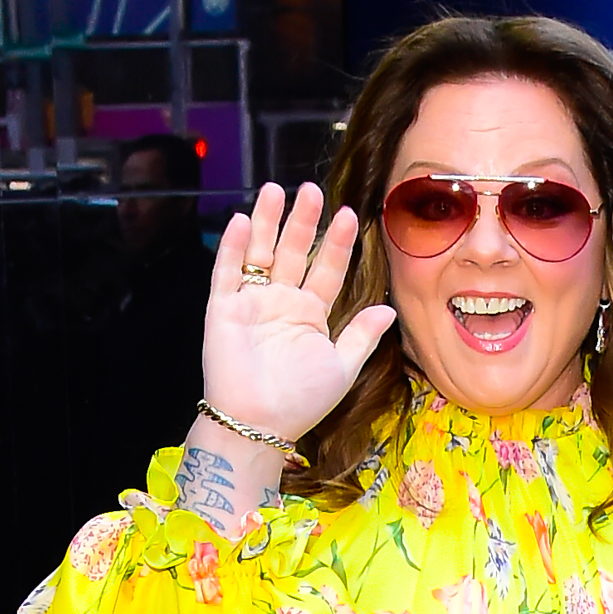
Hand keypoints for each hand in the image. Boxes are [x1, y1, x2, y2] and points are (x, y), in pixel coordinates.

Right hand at [201, 181, 396, 442]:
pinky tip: (244, 221)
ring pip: (261, 252)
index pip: (327, 270)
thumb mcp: (341, 368)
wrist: (258, 424)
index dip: (337, 244)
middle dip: (303, 221)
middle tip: (312, 190)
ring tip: (277, 190)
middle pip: (294, 252)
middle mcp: (281, 303)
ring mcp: (251, 302)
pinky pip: (227, 271)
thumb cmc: (300, 402)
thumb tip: (388, 310)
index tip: (350, 216)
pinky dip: (233, 247)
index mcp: (310, 315)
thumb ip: (362, 336)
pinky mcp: (223, 309)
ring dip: (268, 222)